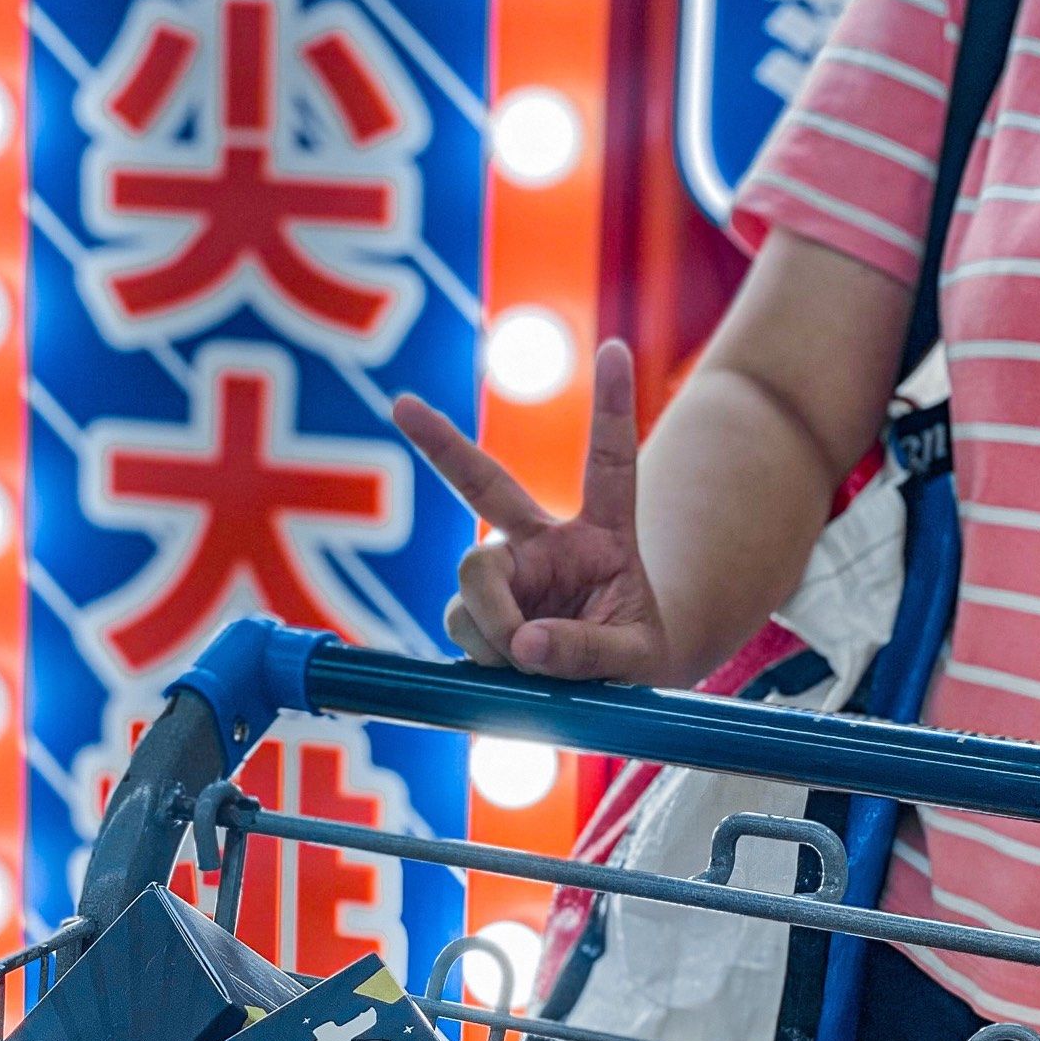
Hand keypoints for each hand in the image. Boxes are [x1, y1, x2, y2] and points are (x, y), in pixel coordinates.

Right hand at [393, 338, 673, 681]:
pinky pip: (462, 624)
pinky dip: (481, 652)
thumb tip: (523, 647)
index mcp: (603, 535)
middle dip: (441, 442)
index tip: (616, 347)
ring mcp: (506, 576)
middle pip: (485, 486)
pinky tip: (504, 672)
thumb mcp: (637, 659)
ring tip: (526, 664)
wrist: (607, 693)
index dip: (613, 406)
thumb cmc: (637, 661)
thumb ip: (588, 651)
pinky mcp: (477, 613)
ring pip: (473, 581)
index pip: (610, 463)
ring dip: (494, 625)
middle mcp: (544, 543)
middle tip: (401, 404)